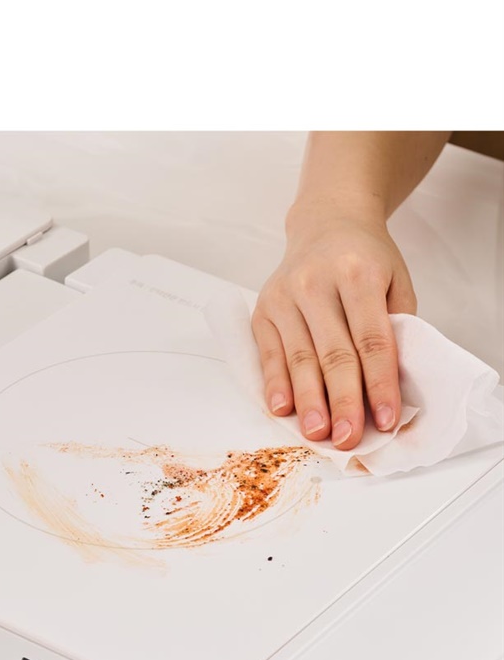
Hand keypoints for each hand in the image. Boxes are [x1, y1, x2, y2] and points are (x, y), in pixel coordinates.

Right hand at [253, 208, 416, 448]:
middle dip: (343, 402)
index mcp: (358, 273)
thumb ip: (396, 328)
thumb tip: (390, 388)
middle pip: (333, 354)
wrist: (327, 222)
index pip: (372, 340)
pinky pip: (269, 354)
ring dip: (309, 402)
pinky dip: (276, 384)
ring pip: (299, 359)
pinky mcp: (263, 308)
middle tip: (348, 438)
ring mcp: (285, 295)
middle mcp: (316, 282)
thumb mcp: (396, 281)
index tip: (386, 420)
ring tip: (317, 434)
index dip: (380, 384)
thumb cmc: (366, 259)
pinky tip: (283, 410)